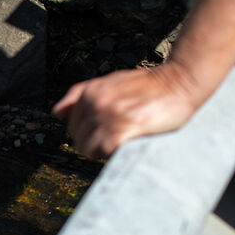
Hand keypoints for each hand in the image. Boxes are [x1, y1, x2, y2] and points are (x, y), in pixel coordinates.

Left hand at [52, 63, 205, 159]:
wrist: (179, 82)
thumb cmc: (146, 86)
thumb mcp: (110, 81)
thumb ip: (81, 94)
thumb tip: (56, 112)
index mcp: (90, 92)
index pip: (72, 127)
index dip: (87, 133)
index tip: (107, 130)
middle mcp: (96, 103)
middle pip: (78, 140)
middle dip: (93, 144)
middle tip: (116, 138)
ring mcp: (110, 116)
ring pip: (88, 149)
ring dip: (102, 152)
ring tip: (121, 142)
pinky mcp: (125, 129)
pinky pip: (104, 151)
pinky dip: (112, 153)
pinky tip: (127, 145)